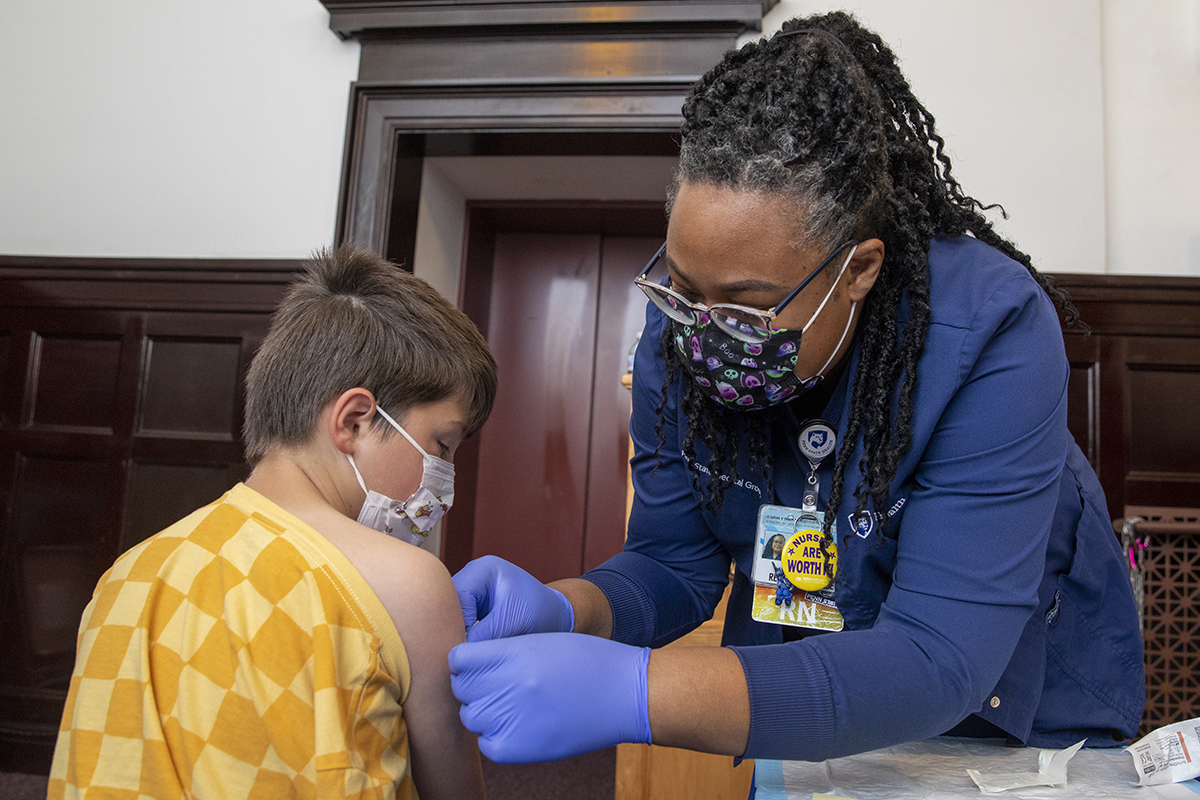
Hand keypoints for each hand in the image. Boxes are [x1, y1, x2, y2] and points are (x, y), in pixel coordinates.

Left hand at [448, 632, 651, 762]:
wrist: (625, 693)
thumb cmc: (587, 662)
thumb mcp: (542, 642)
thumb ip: (504, 653)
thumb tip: (469, 670)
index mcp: (514, 653)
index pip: (458, 659)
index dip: (464, 662)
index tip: (475, 665)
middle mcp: (509, 684)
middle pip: (461, 689)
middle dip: (472, 687)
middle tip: (494, 687)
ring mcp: (515, 718)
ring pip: (471, 717)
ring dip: (483, 712)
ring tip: (509, 706)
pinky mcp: (522, 748)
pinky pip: (487, 744)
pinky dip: (495, 737)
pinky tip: (516, 726)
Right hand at [452, 555, 573, 641]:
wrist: (554, 614)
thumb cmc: (539, 612)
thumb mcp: (512, 622)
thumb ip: (484, 635)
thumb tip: (457, 652)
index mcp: (483, 569)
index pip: (457, 596)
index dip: (458, 622)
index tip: (465, 647)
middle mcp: (472, 575)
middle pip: (448, 602)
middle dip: (453, 627)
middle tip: (460, 651)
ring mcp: (470, 588)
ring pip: (450, 612)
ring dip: (455, 631)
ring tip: (464, 651)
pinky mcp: (471, 604)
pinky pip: (456, 619)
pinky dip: (460, 633)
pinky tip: (467, 648)